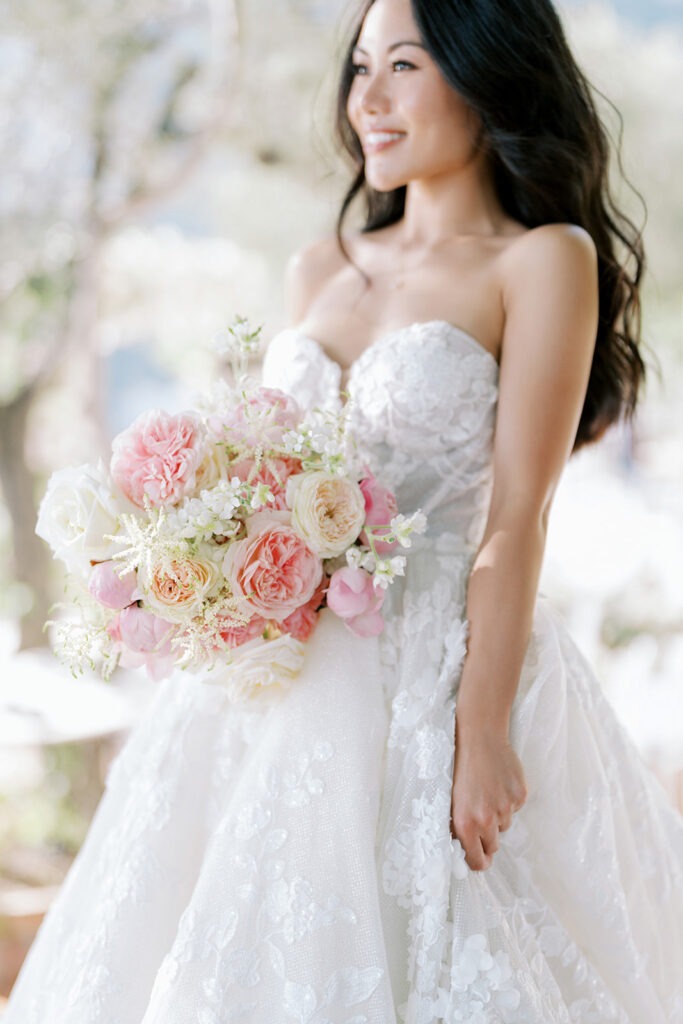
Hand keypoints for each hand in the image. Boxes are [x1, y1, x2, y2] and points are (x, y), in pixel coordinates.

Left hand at [450, 718, 527, 871]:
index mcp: (465, 823)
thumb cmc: (460, 766)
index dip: (478, 861)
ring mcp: (506, 808)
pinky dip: (508, 799)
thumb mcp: (450, 799)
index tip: (478, 857)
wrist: (479, 738)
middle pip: (493, 846)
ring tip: (487, 791)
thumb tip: (462, 847)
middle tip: (481, 818)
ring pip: (504, 824)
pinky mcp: (520, 796)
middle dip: (487, 837)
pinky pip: (515, 807)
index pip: (478, 861)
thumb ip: (457, 825)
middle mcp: (487, 820)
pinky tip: (498, 782)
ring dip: (497, 815)